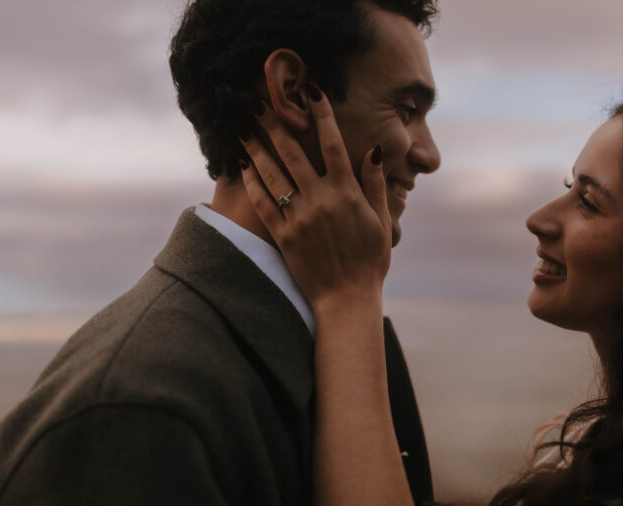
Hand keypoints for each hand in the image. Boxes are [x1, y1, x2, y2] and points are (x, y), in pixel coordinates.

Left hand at [239, 86, 390, 309]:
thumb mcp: (381, 221)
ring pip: (272, 175)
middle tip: (257, 102)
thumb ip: (375, 184)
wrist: (347, 299)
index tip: (312, 89)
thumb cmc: (369, 261)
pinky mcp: (283, 237)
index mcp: (347, 194)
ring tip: (241, 128)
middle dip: (275, 124)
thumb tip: (373, 150)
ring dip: (255, 148)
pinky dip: (252, 182)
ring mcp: (299, 218)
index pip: (334, 144)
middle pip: (293, 153)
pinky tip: (242, 165)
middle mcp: (321, 201)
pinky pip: (263, 204)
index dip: (322, 114)